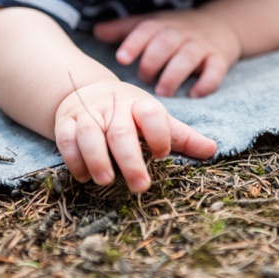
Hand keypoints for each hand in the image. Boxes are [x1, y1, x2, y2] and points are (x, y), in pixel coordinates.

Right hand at [54, 80, 216, 192]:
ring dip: (96, 158)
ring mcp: (88, 113)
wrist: (88, 91)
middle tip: (140, 186)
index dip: (158, 133)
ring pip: (89, 134)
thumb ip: (182, 136)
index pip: (151, 114)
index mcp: (140, 104)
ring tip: (106, 181)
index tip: (162, 154)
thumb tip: (212, 150)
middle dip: (130, 159)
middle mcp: (113, 107)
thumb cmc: (130, 113)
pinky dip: (73, 158)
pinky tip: (84, 176)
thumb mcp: (156, 119)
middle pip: (120, 131)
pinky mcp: (66, 121)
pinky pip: (65, 138)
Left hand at [93, 10, 242, 97]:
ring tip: (163, 92)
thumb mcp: (152, 23)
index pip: (146, 29)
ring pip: (188, 57)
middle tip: (144, 80)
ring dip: (174, 75)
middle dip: (152, 62)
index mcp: (162, 25)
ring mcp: (201, 46)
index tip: (121, 58)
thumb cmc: (177, 30)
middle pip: (165, 43)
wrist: (221, 25)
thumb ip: (124, 29)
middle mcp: (181, 33)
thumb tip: (95, 31)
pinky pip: (215, 70)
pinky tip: (194, 95)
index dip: (133, 43)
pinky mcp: (220, 59)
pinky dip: (206, 83)